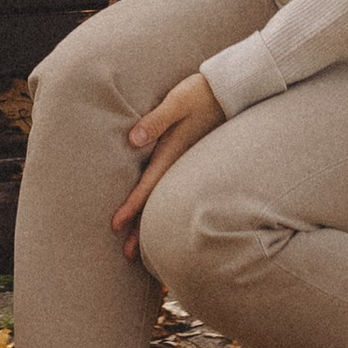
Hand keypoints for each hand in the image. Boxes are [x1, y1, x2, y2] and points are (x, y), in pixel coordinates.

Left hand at [112, 70, 224, 262]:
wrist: (231, 91)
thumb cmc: (200, 93)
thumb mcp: (178, 101)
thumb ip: (156, 120)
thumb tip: (133, 140)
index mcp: (172, 152)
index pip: (148, 186)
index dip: (132, 206)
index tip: (115, 226)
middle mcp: (179, 164)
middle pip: (157, 202)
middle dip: (141, 229)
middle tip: (127, 255)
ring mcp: (187, 165)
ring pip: (166, 200)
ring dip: (152, 223)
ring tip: (140, 248)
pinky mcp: (191, 161)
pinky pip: (174, 191)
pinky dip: (165, 208)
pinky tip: (161, 216)